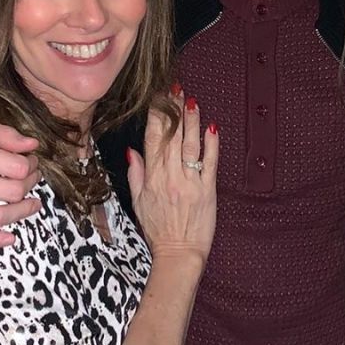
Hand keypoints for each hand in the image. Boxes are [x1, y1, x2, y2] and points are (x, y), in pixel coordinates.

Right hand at [0, 114, 40, 247]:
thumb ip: (2, 133)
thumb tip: (32, 145)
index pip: (17, 168)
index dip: (31, 166)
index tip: (30, 162)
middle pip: (11, 193)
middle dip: (29, 186)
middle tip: (31, 180)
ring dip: (21, 213)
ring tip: (31, 205)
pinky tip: (9, 238)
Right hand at [127, 92, 218, 262]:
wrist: (178, 254)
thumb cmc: (158, 230)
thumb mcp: (138, 202)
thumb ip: (136, 174)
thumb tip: (132, 150)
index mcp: (151, 179)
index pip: (152, 140)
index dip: (155, 116)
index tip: (158, 98)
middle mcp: (169, 178)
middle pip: (172, 137)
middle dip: (173, 111)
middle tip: (176, 90)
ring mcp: (189, 183)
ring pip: (190, 145)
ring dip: (191, 121)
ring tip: (191, 101)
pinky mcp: (208, 191)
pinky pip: (210, 162)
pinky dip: (211, 144)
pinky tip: (211, 127)